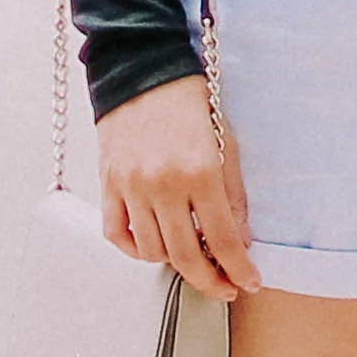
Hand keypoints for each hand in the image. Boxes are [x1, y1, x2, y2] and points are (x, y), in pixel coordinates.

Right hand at [95, 72, 261, 298]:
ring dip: (174, 262)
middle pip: (185, 256)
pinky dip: (135, 249)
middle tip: (224, 286)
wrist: (143, 71)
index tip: (248, 282)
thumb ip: (234, 196)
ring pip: (150, 251)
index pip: (222, 239)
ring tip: (191, 255)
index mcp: (200, 172)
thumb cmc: (190, 103)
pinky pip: (117, 233)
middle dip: (210, 281)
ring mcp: (131, 186)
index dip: (239, 268)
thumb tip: (241, 241)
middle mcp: (163, 184)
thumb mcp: (225, 144)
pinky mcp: (108, 183)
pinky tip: (154, 246)